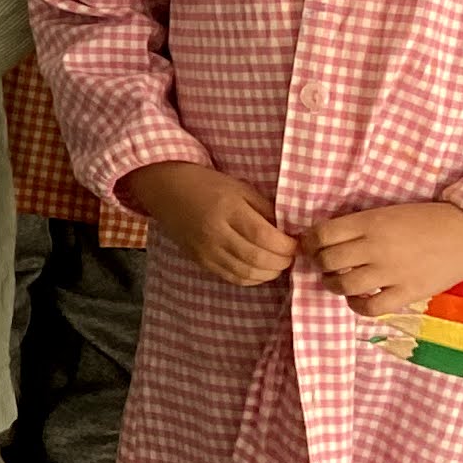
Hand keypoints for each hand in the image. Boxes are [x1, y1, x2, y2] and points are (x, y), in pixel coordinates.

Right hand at [130, 161, 298, 286]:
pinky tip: (259, 270)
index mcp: (228, 210)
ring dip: (269, 273)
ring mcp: (206, 250)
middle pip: (258, 259)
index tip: (296, 243)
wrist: (166, 189)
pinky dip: (251, 278)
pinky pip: (232, 278)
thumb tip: (288, 232)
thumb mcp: (240, 187)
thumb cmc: (206, 184)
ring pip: (246, 273)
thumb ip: (265, 209)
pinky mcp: (200, 260)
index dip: (287, 246)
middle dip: (282, 261)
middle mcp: (215, 233)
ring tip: (277, 263)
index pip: (265, 237)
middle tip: (290, 255)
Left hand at [307, 199, 462, 319]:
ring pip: (344, 285)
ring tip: (337, 281)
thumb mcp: (387, 212)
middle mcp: (376, 247)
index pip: (322, 234)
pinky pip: (371, 308)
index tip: (309, 246)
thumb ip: (359, 225)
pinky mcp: (408, 293)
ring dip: (333, 285)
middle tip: (323, 264)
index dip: (309, 242)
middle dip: (319, 264)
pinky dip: (357, 306)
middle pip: (328, 260)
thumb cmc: (426, 219)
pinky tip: (358, 299)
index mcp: (370, 222)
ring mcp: (392, 272)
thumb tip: (326, 238)